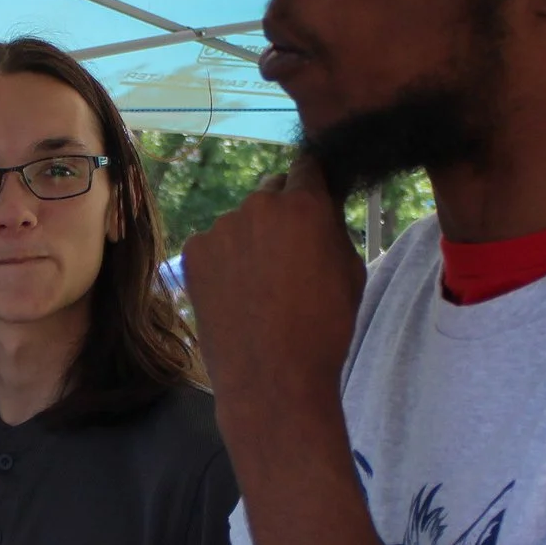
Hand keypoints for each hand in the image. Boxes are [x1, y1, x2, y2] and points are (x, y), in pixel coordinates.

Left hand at [180, 157, 365, 424]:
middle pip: (272, 191)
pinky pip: (215, 245)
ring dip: (251, 237)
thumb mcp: (351, 272)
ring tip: (259, 284)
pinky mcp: (194, 252)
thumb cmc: (324, 329)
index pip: (308, 166)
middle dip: (282, 211)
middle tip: (288, 252)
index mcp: (304, 205)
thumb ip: (334, 229)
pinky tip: (235, 293)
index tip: (314, 200)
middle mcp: (259, 205)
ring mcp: (220, 228)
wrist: (271, 378)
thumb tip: (322, 211)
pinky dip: (224, 260)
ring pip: (241, 220)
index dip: (312, 183)